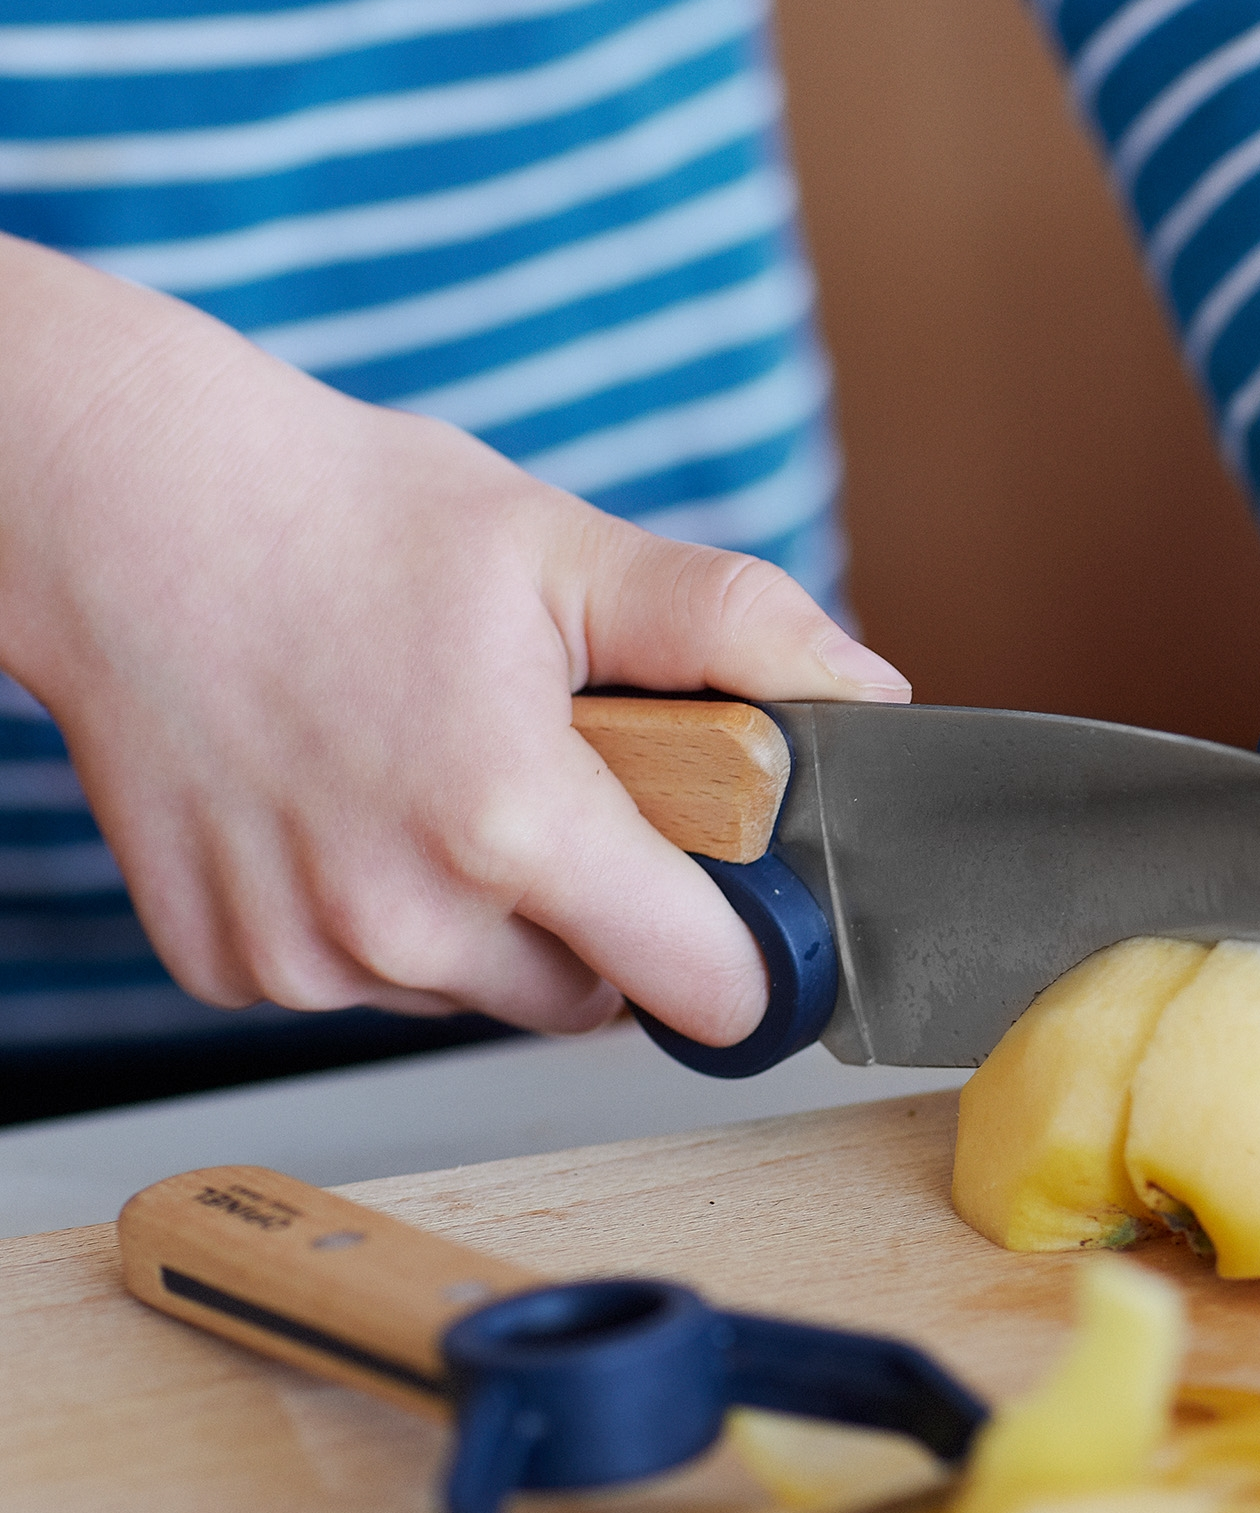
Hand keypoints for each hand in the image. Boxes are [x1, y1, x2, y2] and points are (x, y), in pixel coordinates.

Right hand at [0, 235, 907, 1044]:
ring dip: (491, 923)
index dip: (742, 953)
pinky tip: (350, 811)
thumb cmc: (350, 519)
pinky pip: (366, 985)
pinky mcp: (229, 969)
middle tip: (560, 788)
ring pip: (475, 995)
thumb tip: (873, 700)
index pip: (700, 985)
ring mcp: (302, 957)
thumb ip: (741, 630)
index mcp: (509, 823)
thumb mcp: (570, 550)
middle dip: (606, 918)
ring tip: (439, 780)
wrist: (132, 514)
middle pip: (591, 998)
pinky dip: (381, 925)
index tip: (741, 915)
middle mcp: (399, 921)